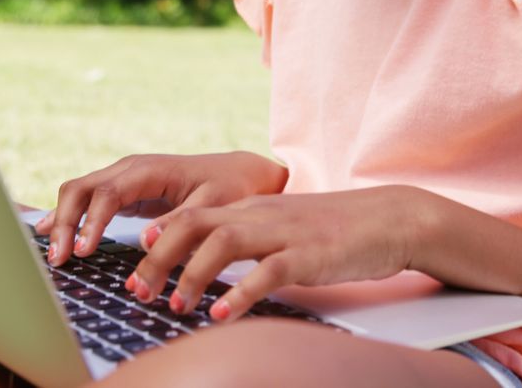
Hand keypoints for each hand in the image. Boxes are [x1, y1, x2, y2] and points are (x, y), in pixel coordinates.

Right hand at [37, 152, 287, 264]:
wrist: (240, 173)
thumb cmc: (229, 188)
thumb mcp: (214, 206)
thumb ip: (180, 223)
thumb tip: (145, 242)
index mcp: (149, 170)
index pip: (107, 192)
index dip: (91, 221)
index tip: (82, 251)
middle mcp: (130, 169)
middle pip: (81, 188)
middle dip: (65, 222)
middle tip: (58, 259)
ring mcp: (123, 178)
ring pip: (79, 193)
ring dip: (62, 221)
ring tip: (53, 256)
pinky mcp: (123, 191)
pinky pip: (87, 201)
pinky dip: (69, 217)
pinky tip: (50, 234)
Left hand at [125, 185, 433, 320]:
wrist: (388, 217)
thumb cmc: (331, 229)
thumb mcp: (279, 226)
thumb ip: (243, 237)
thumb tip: (205, 261)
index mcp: (249, 208)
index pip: (190, 214)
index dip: (157, 237)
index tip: (133, 262)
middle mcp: (260, 215)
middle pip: (194, 224)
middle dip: (159, 258)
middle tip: (137, 291)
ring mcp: (284, 232)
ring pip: (224, 241)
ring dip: (193, 275)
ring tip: (176, 306)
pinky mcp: (310, 255)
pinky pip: (268, 271)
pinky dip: (241, 293)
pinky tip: (223, 314)